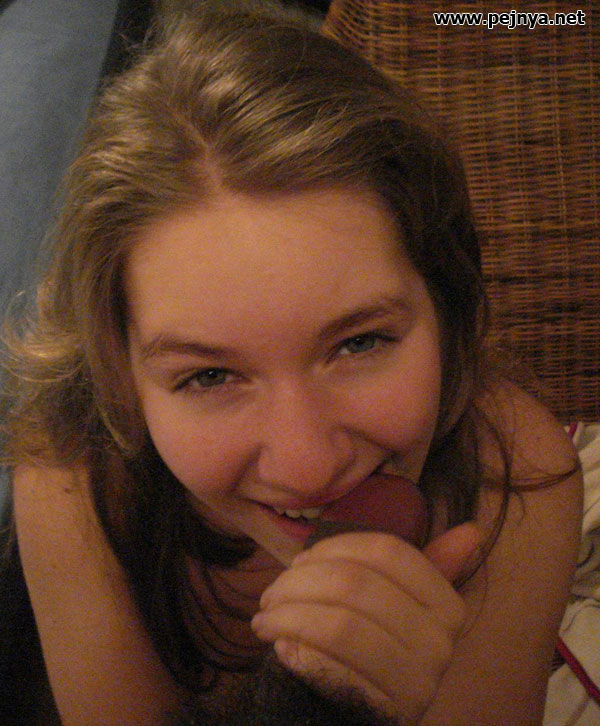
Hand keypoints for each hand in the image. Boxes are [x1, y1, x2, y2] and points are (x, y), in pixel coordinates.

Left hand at [250, 523, 480, 723]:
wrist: (361, 718)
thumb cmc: (377, 648)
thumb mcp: (402, 607)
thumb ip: (428, 568)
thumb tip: (473, 530)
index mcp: (446, 606)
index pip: (388, 551)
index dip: (335, 547)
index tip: (301, 560)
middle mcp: (440, 645)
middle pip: (354, 584)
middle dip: (298, 582)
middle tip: (271, 594)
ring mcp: (414, 684)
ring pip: (338, 624)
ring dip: (287, 615)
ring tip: (265, 618)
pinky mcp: (381, 713)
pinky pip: (328, 667)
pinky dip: (295, 650)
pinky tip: (279, 646)